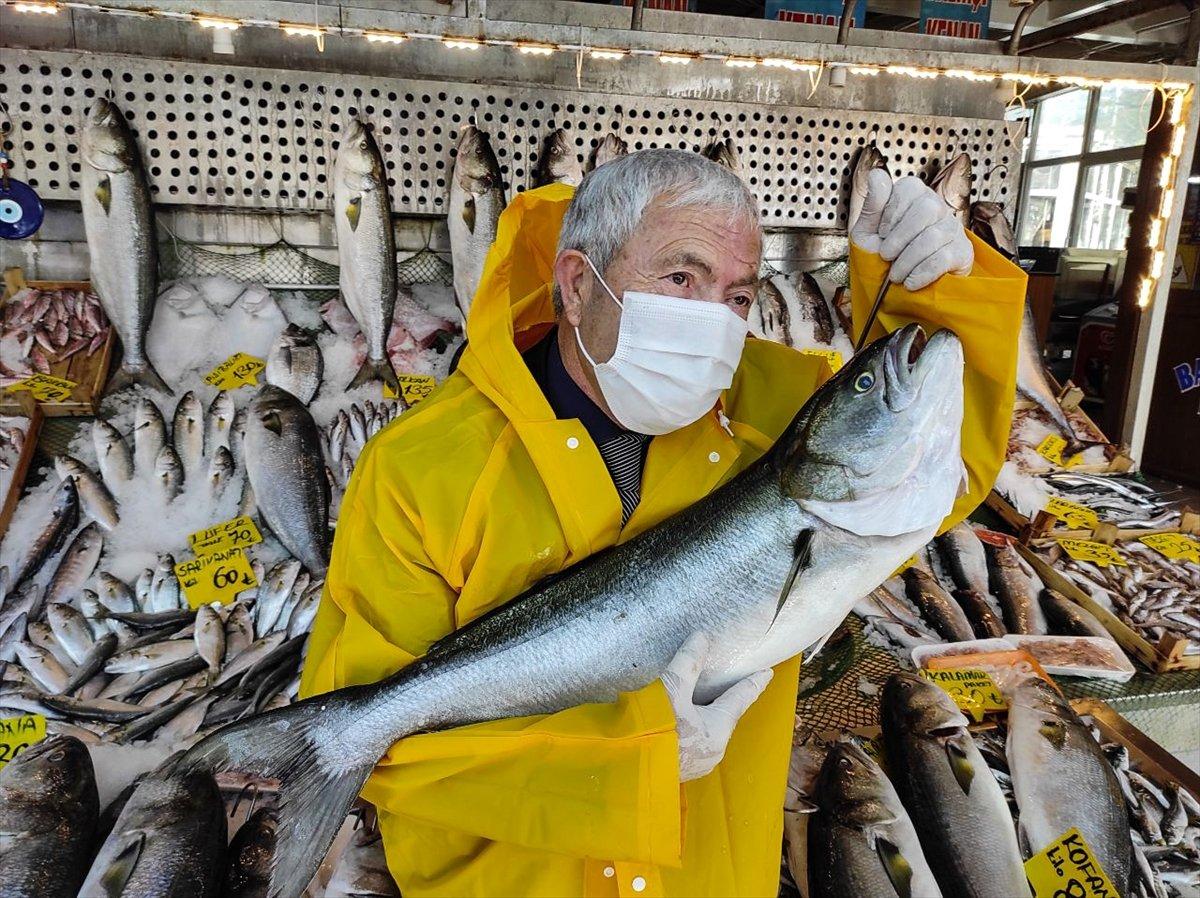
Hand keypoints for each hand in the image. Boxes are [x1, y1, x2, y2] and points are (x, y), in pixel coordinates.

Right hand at [661, 633, 772, 781]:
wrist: (630, 770)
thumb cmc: (654, 729)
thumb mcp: (672, 689)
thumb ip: (688, 662)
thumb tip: (701, 637)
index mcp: (718, 729)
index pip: (741, 699)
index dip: (753, 683)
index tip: (767, 673)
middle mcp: (713, 750)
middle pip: (723, 717)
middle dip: (725, 701)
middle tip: (727, 686)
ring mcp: (696, 764)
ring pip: (706, 733)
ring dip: (703, 717)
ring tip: (697, 704)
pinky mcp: (679, 771)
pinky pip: (690, 745)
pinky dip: (688, 731)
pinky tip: (676, 724)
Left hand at [850, 170, 973, 290]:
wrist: (895, 292)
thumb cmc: (881, 258)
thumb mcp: (866, 232)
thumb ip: (872, 205)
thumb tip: (876, 173)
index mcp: (913, 196)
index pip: (909, 189)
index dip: (891, 213)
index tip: (881, 234)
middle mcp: (937, 207)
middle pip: (927, 209)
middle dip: (900, 238)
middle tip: (886, 256)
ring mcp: (953, 229)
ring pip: (934, 236)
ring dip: (907, 260)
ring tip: (895, 275)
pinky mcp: (962, 252)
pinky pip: (945, 258)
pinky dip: (922, 273)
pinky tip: (911, 282)